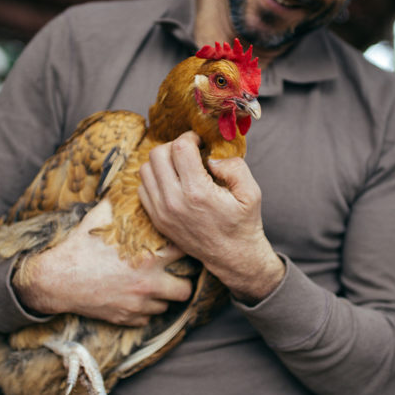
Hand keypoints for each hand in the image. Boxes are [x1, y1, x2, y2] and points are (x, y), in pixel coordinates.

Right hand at [12, 200, 192, 326]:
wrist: (57, 279)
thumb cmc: (80, 246)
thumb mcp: (101, 218)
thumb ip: (120, 204)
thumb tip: (130, 187)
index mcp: (148, 256)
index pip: (185, 251)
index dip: (186, 247)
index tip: (181, 244)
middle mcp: (149, 283)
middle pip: (186, 288)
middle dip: (185, 281)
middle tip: (177, 273)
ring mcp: (138, 304)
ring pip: (167, 306)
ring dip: (164, 297)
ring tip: (156, 285)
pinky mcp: (127, 318)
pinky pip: (147, 318)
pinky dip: (145, 310)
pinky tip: (137, 297)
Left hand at [138, 131, 284, 303]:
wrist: (232, 257)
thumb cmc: (243, 223)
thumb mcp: (252, 193)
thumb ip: (235, 167)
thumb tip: (211, 157)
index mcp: (198, 192)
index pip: (180, 147)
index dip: (190, 137)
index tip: (200, 142)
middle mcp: (174, 201)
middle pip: (158, 154)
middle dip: (175, 146)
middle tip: (190, 152)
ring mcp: (161, 212)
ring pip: (145, 169)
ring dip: (162, 162)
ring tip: (180, 166)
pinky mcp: (156, 219)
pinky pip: (143, 188)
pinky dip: (154, 179)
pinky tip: (172, 182)